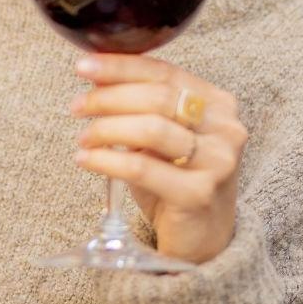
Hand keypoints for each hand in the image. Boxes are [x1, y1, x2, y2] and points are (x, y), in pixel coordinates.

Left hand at [70, 54, 248, 264]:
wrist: (203, 237)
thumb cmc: (174, 178)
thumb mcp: (157, 136)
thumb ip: (137, 105)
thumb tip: (95, 74)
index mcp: (217, 104)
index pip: (165, 72)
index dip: (120, 66)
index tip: (83, 66)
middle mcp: (225, 129)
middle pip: (158, 97)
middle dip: (108, 98)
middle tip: (77, 107)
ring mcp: (217, 162)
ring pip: (151, 129)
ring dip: (107, 128)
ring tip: (83, 137)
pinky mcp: (199, 194)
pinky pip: (142, 168)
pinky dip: (106, 160)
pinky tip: (85, 159)